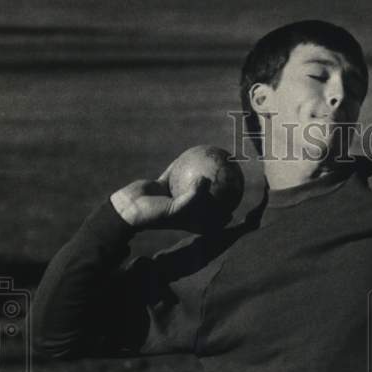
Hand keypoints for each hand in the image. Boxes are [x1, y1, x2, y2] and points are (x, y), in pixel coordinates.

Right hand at [109, 161, 230, 232]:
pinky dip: (186, 162)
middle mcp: (189, 210)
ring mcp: (178, 196)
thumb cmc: (155, 214)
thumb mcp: (178, 208)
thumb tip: (207, 180)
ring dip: (206, 171)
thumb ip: (194, 195)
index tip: (242, 192)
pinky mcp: (168, 185)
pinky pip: (180, 171)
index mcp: (195, 221)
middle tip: (234, 171)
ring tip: (216, 157)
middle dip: (223, 186)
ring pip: (196, 182)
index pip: (220, 215)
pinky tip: (195, 150)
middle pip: (211, 197)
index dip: (232, 205)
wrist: (129, 209)